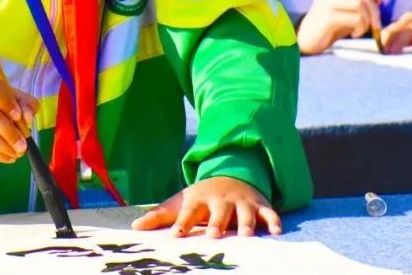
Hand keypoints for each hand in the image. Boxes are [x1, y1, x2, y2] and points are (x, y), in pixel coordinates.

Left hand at [132, 176, 281, 237]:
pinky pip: (269, 212)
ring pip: (245, 213)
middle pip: (219, 212)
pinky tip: (276, 231)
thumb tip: (135, 227)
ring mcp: (242, 202)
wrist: (230, 176)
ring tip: (246, 235)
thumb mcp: (180, 202)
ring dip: (246, 223)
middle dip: (217, 223)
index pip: (189, 212)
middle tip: (213, 235)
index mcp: (199, 200)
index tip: (177, 235)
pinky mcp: (260, 205)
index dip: (183, 223)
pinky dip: (273, 220)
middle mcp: (221, 200)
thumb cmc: (201, 199)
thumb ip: (159, 216)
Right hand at [297, 0, 380, 54]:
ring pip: (360, 3)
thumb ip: (362, 1)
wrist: (307, 40)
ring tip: (363, 29)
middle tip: (375, 23)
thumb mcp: (347, 11)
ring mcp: (327, 2)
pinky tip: (355, 33)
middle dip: (374, 8)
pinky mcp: (329, 17)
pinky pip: (356, 18)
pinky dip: (361, 27)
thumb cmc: (329, 26)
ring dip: (368, 19)